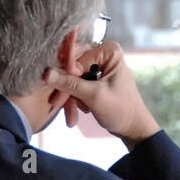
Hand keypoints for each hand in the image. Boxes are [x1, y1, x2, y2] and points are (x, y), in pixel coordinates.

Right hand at [43, 41, 159, 146]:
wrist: (132, 127)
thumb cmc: (121, 110)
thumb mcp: (93, 96)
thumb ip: (70, 84)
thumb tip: (46, 73)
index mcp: (109, 51)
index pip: (76, 59)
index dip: (66, 77)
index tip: (57, 95)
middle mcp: (104, 54)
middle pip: (72, 67)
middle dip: (67, 90)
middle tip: (56, 104)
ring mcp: (98, 65)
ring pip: (72, 78)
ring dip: (70, 98)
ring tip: (71, 117)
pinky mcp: (94, 77)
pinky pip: (77, 84)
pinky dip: (75, 99)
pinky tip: (78, 113)